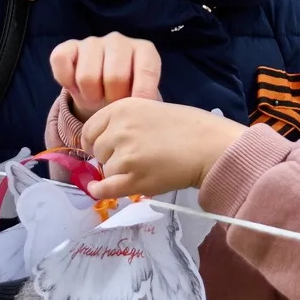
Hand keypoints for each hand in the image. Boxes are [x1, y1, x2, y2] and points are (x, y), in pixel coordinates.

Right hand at [50, 34, 161, 120]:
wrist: (102, 92)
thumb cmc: (126, 95)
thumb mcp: (141, 99)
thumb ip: (144, 102)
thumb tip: (141, 112)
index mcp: (144, 50)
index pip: (146, 70)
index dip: (141, 94)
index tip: (135, 113)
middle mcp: (119, 41)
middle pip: (115, 77)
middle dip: (112, 100)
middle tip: (112, 105)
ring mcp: (93, 42)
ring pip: (86, 76)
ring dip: (89, 95)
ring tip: (96, 97)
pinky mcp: (68, 46)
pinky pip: (61, 63)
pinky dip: (67, 82)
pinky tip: (76, 87)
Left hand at [81, 98, 246, 199]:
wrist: (209, 146)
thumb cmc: (188, 125)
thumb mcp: (150, 108)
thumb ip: (126, 121)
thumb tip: (104, 142)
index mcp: (122, 108)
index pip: (90, 128)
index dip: (96, 140)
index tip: (105, 147)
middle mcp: (119, 130)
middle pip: (97, 150)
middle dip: (109, 155)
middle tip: (134, 157)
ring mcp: (125, 156)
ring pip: (106, 170)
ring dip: (118, 172)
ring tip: (143, 167)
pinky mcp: (133, 179)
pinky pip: (105, 189)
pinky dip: (99, 191)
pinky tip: (97, 191)